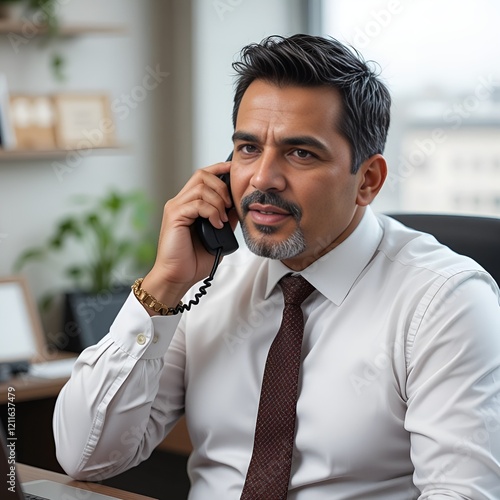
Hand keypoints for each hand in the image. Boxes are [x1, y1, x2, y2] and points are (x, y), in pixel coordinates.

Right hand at [140, 161, 235, 311]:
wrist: (178, 276)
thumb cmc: (194, 259)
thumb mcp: (218, 235)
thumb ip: (225, 218)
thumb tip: (238, 205)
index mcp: (189, 204)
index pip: (202, 176)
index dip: (218, 168)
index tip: (233, 170)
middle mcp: (180, 202)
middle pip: (201, 175)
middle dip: (221, 187)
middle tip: (229, 205)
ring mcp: (176, 208)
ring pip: (201, 187)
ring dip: (218, 202)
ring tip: (221, 220)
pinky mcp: (174, 216)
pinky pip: (197, 203)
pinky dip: (211, 212)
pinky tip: (216, 225)